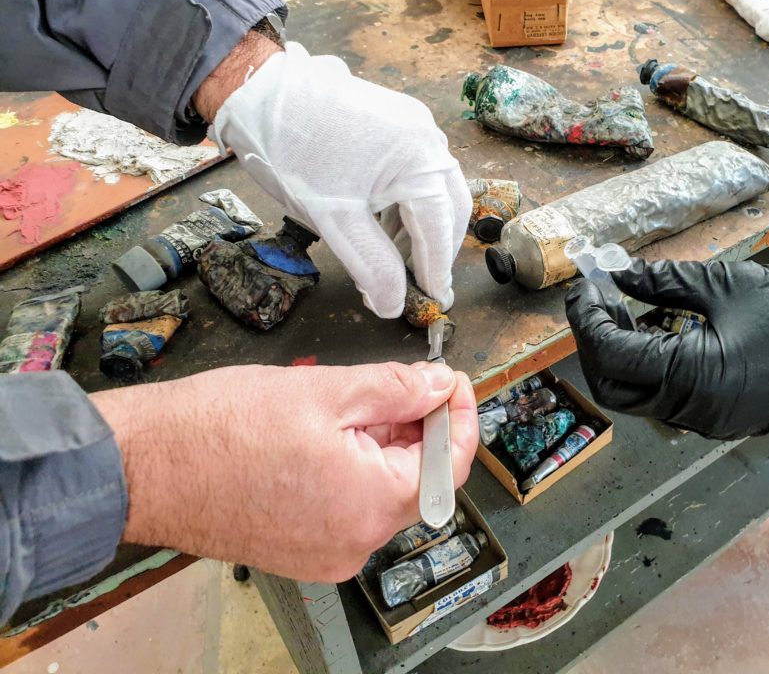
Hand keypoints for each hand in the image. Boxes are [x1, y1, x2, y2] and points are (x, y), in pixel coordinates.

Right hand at [92, 362, 479, 581]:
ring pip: (381, 494)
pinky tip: (330, 436)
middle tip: (403, 383)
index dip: (458, 417)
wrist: (140, 466)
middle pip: (418, 482)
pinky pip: (349, 510)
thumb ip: (397, 389)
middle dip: (418, 430)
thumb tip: (438, 386)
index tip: (452, 383)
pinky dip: (354, 472)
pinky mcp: (300, 552)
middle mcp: (356, 543)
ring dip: (383, 449)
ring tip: (352, 405)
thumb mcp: (325, 391)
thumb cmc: (218, 428)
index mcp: (371, 506)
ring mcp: (326, 554)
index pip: (450, 465)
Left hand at [200, 40, 471, 317]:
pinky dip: (407, 201)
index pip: (441, 230)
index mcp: (421, 163)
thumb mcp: (336, 222)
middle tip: (421, 282)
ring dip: (421, 225)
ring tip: (396, 256)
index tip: (436, 302)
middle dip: (437, 247)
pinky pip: (416, 167)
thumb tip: (393, 306)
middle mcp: (427, 139)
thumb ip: (372, 267)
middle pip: (449, 207)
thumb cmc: (295, 153)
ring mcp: (413, 124)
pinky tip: (383, 219)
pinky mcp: (396, 117)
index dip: (438, 271)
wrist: (258, 90)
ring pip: (434, 187)